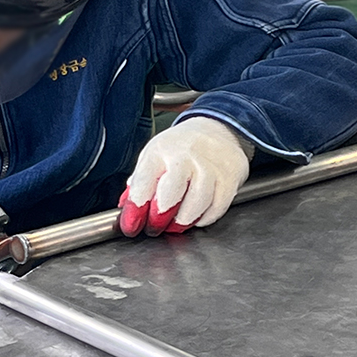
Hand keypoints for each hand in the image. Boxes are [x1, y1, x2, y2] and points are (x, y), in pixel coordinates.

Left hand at [119, 117, 252, 236]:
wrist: (218, 129)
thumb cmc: (181, 147)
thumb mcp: (154, 156)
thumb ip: (140, 183)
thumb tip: (127, 208)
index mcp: (160, 151)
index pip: (143, 184)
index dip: (135, 210)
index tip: (130, 225)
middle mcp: (185, 157)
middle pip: (170, 196)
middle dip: (159, 218)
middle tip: (155, 227)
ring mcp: (210, 167)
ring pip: (196, 205)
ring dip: (183, 222)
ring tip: (176, 224)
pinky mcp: (229, 178)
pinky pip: (216, 209)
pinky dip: (204, 219)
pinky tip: (196, 216)